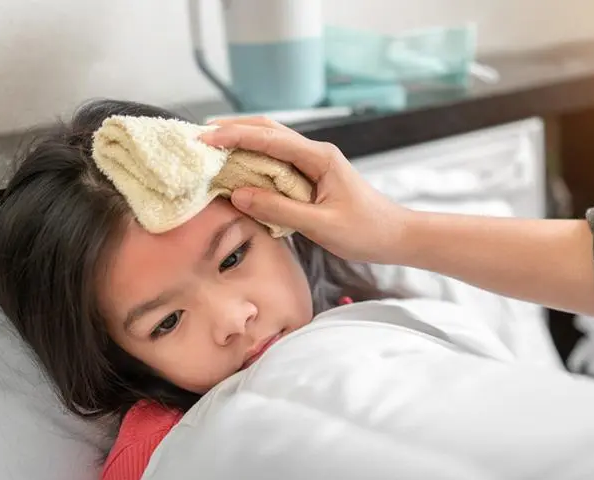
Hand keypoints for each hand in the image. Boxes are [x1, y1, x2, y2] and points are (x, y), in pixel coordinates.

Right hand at [200, 117, 412, 263]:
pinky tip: (237, 167)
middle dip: (233, 129)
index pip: (270, 138)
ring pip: (271, 143)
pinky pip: (278, 162)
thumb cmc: (365, 231)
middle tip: (198, 135)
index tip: (205, 138)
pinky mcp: (313, 176)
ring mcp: (314, 163)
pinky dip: (254, 160)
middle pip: (268, 130)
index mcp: (319, 157)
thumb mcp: (320, 224)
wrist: (395, 236)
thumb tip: (239, 194)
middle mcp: (316, 153)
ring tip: (210, 145)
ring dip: (241, 142)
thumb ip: (279, 209)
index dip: (235, 136)